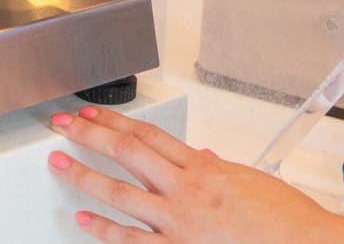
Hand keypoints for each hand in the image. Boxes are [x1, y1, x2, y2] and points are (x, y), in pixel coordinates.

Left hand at [45, 106, 343, 242]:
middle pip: (128, 153)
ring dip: (86, 176)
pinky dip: (104, 230)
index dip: (116, 120)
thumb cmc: (282, 218)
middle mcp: (186, 190)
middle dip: (91, 136)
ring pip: (121, 193)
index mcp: (203, 167)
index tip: (94, 113)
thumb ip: (216, 169)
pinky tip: (83, 220)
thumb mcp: (247, 180)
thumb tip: (200, 158)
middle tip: (65, 125)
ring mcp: (178, 222)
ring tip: (60, 164)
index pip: (148, 134)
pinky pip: (132, 240)